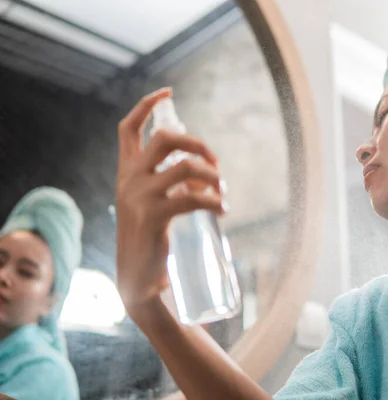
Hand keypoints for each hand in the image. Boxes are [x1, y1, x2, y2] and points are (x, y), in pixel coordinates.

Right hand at [116, 88, 224, 314]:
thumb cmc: (149, 242)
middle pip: (165, 137)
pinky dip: (214, 200)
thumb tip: (203, 172)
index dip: (147, 106)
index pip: (128, 129)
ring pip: (185, 167)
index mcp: (126, 174)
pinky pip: (193, 198)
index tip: (168, 92)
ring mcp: (139, 197)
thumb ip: (168, 184)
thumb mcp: (151, 204)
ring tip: (222, 192)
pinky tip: (222, 209)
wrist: (138, 283)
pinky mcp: (153, 218)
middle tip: (215, 162)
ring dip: (213, 176)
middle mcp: (129, 180)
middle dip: (198, 142)